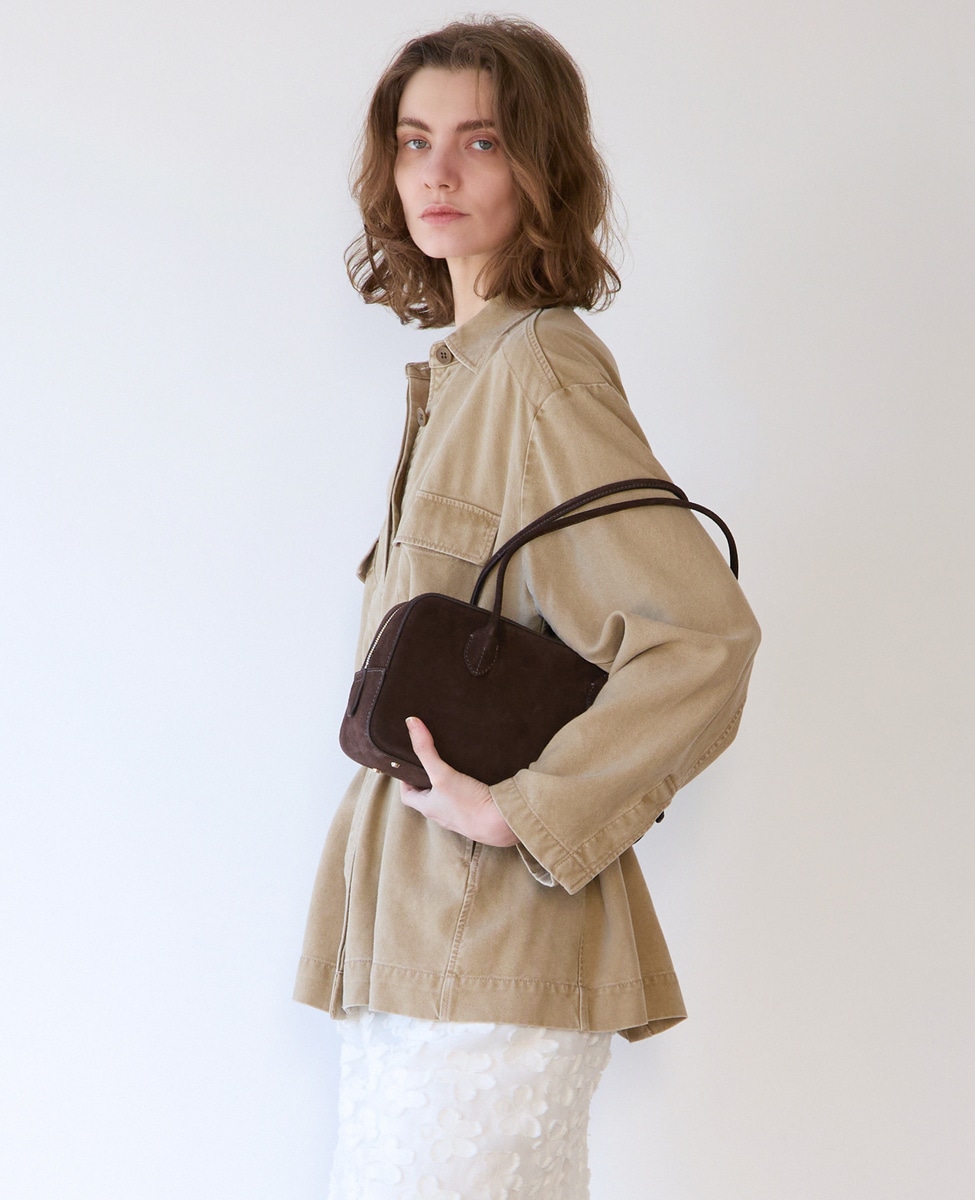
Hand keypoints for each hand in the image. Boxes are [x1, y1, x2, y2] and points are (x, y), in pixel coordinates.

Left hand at [399, 716, 517, 846]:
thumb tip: (411, 723)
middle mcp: (442, 815)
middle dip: (428, 780)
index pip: (408, 796)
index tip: (410, 765)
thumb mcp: (442, 774)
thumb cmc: (468, 803)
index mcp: (429, 808)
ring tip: (452, 766)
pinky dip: (466, 791)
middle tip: (431, 761)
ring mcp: (460, 817)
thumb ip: (426, 750)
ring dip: (447, 785)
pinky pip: (466, 802)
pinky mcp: (477, 815)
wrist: (501, 823)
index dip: (406, 781)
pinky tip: (475, 779)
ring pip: (447, 800)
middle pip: (428, 797)